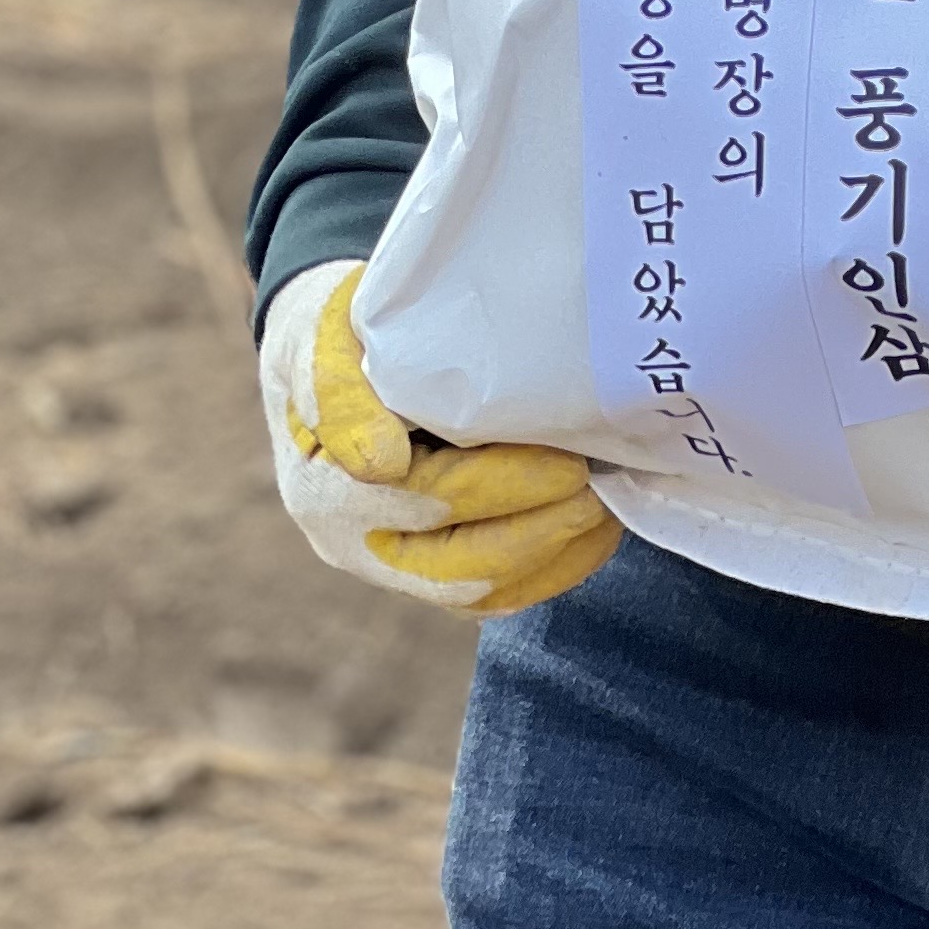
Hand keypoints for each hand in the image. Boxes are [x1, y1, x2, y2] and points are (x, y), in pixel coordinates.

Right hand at [258, 260, 619, 614]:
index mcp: (323, 486)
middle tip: (598, 486)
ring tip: (605, 509)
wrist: (327, 356)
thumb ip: (340, 391)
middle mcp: (351, 543)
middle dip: (540, 529)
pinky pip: (487, 597)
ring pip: (475, 592)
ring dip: (551, 556)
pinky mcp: (423, 573)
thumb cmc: (340, 332)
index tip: (568, 464)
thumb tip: (379, 463)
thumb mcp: (326, 336)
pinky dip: (546, 571)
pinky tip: (592, 533)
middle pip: (455, 565)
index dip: (505, 486)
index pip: (426, 498)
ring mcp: (387, 566)